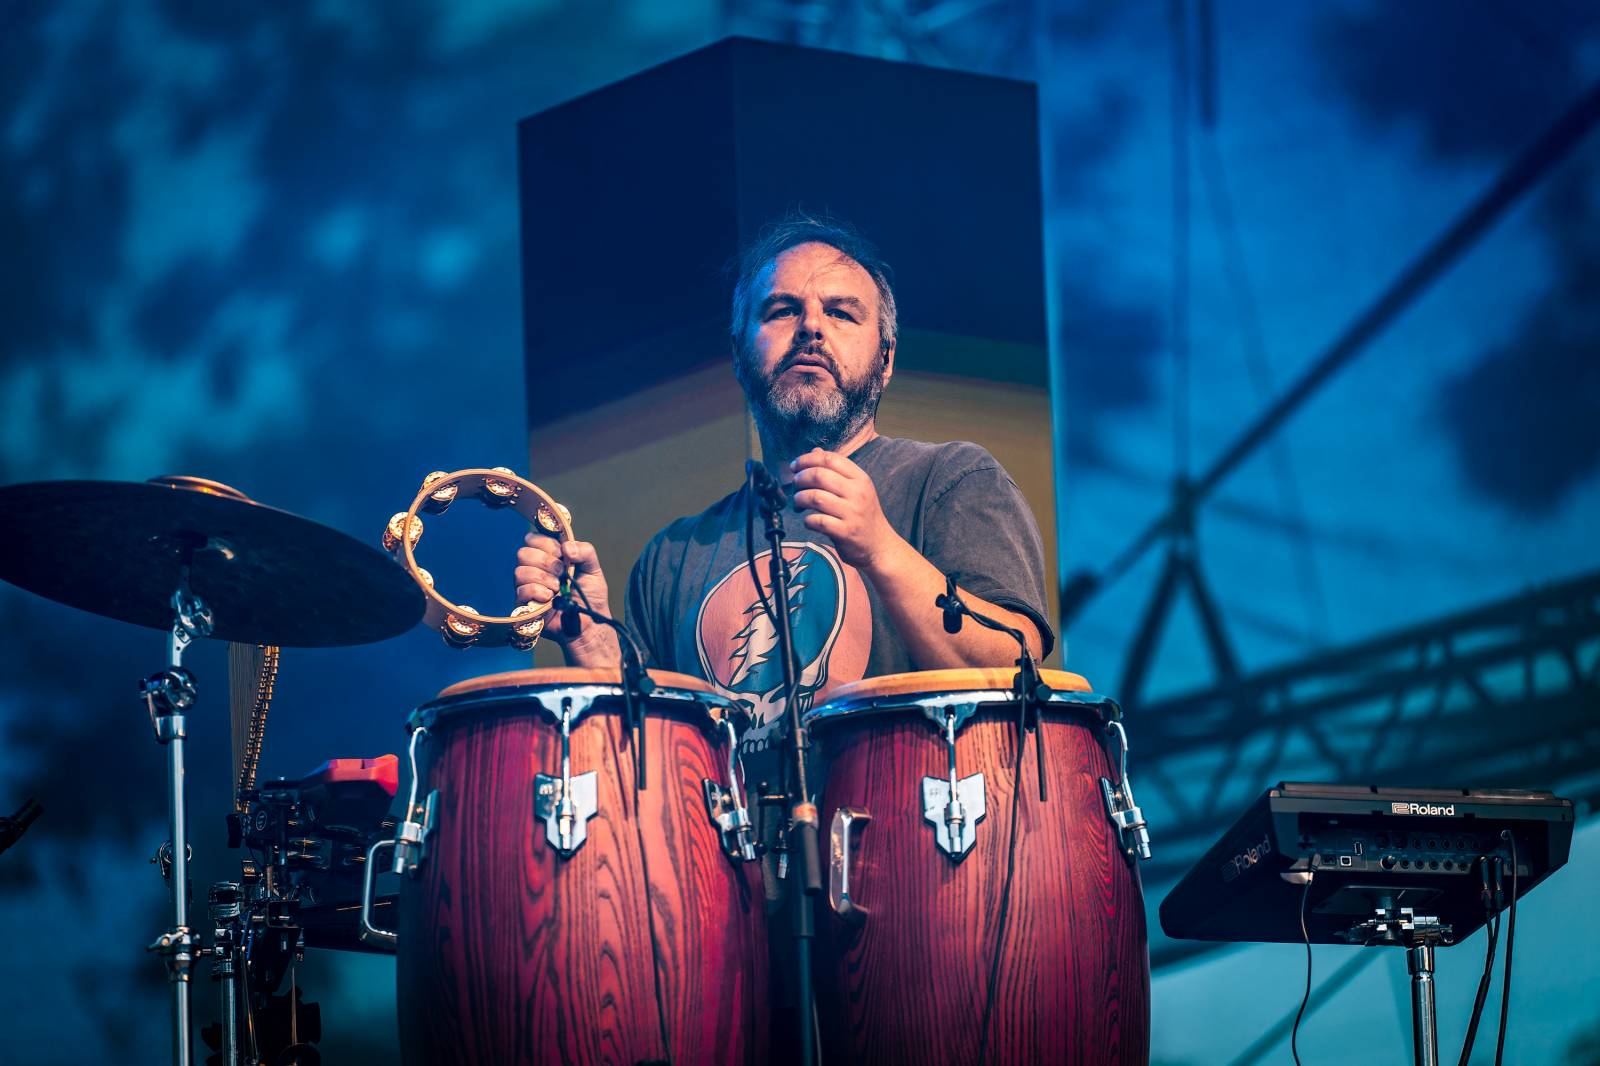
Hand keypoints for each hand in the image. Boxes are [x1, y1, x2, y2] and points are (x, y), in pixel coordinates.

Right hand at [513, 535, 614, 658]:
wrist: (589, 623)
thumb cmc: (589, 596)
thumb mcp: (593, 568)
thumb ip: (585, 551)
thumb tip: (566, 547)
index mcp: (548, 556)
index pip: (533, 538)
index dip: (546, 543)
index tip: (562, 554)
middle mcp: (535, 569)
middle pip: (523, 552)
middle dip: (546, 561)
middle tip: (562, 572)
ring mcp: (528, 587)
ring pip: (520, 571)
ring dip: (543, 578)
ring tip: (558, 588)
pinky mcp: (524, 604)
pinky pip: (521, 590)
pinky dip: (538, 592)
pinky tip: (550, 598)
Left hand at [789, 449, 904, 572]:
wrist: (879, 546)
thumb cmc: (863, 515)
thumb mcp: (856, 489)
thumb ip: (836, 470)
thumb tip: (815, 451)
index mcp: (860, 478)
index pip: (830, 458)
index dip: (807, 459)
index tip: (795, 466)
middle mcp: (857, 493)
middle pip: (819, 475)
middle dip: (800, 478)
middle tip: (795, 485)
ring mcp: (852, 513)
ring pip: (815, 497)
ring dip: (799, 499)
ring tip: (798, 503)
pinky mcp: (845, 532)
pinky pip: (818, 521)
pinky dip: (807, 520)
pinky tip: (809, 521)